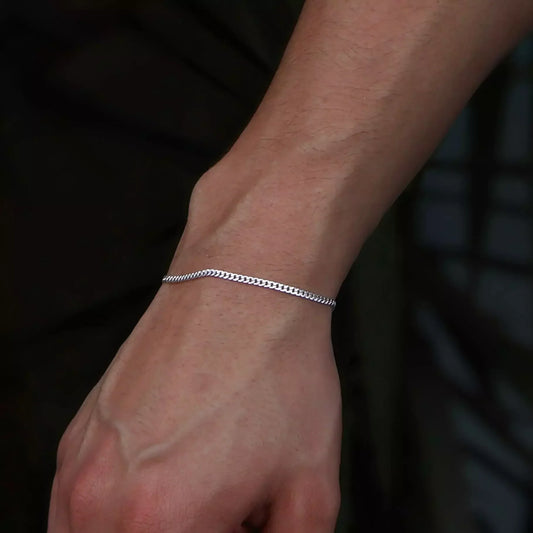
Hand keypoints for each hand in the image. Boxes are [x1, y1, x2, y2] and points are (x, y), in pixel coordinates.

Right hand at [48, 273, 341, 531]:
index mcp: (160, 524)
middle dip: (196, 532)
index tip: (246, 520)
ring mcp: (80, 465)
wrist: (242, 291)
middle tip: (231, 508)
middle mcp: (101, 502)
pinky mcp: (76, 436)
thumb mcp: (310, 486)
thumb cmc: (276, 374)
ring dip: (151, 530)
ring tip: (200, 493)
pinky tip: (167, 474)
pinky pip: (80, 508)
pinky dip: (120, 514)